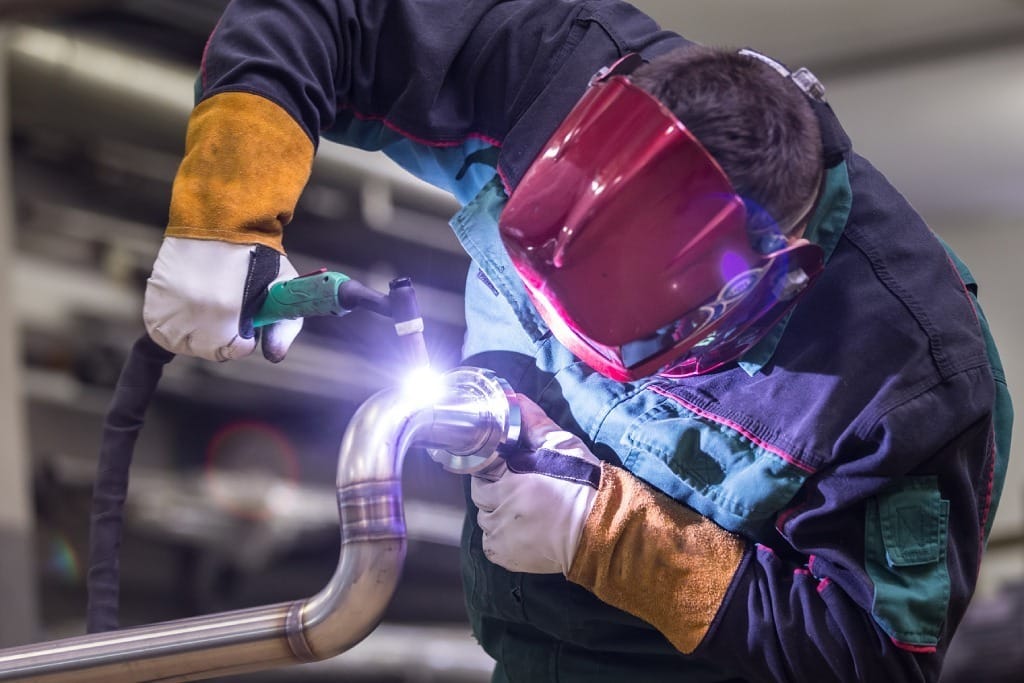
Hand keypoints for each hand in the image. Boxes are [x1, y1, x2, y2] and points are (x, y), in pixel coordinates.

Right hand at [143, 236, 301, 361]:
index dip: (244, 340)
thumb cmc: (258, 255)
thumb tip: (274, 358)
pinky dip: (170, 324)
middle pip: (207, 350)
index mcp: (230, 312)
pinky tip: (187, 307)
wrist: (223, 220)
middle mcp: (197, 311)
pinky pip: (159, 327)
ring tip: (208, 310)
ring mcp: (172, 302)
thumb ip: (284, 328)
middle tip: (228, 314)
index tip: (247, 327)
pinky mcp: (155, 293)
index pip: (235, 350)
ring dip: (194, 334)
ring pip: (180, 342)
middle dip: (221, 338)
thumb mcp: (282, 288)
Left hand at [471, 395, 601, 574]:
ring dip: (497, 513)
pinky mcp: (506, 556)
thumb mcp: (561, 445)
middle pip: (480, 495)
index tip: (506, 468)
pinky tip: (522, 529)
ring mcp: (501, 534)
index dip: (494, 466)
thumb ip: (535, 422)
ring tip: (524, 510)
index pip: (482, 467)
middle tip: (518, 488)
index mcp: (508, 479)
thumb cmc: (583, 484)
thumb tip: (517, 400)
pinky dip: (501, 537)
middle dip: (494, 489)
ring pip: (485, 519)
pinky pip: (491, 544)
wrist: (601, 527)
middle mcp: (499, 508)